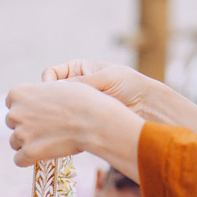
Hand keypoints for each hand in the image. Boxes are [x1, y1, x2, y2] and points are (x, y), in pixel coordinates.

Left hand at [5, 81, 142, 169]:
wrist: (94, 120)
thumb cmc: (83, 101)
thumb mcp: (59, 87)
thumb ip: (43, 93)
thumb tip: (43, 100)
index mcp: (19, 93)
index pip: (11, 103)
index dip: (26, 109)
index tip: (38, 114)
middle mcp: (15, 112)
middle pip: (11, 123)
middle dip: (25, 126)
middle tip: (45, 130)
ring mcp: (21, 133)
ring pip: (15, 142)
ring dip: (27, 143)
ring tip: (47, 143)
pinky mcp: (30, 152)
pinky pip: (19, 160)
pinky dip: (28, 160)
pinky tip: (41, 157)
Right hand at [41, 59, 157, 117]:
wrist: (147, 105)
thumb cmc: (128, 84)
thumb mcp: (104, 78)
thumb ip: (81, 83)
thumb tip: (56, 89)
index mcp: (77, 69)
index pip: (51, 74)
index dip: (49, 83)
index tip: (54, 93)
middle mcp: (75, 86)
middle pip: (51, 93)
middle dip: (51, 101)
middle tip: (56, 110)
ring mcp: (78, 103)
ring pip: (58, 109)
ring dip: (59, 114)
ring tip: (67, 120)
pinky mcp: (83, 119)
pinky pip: (68, 122)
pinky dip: (68, 125)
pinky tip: (73, 128)